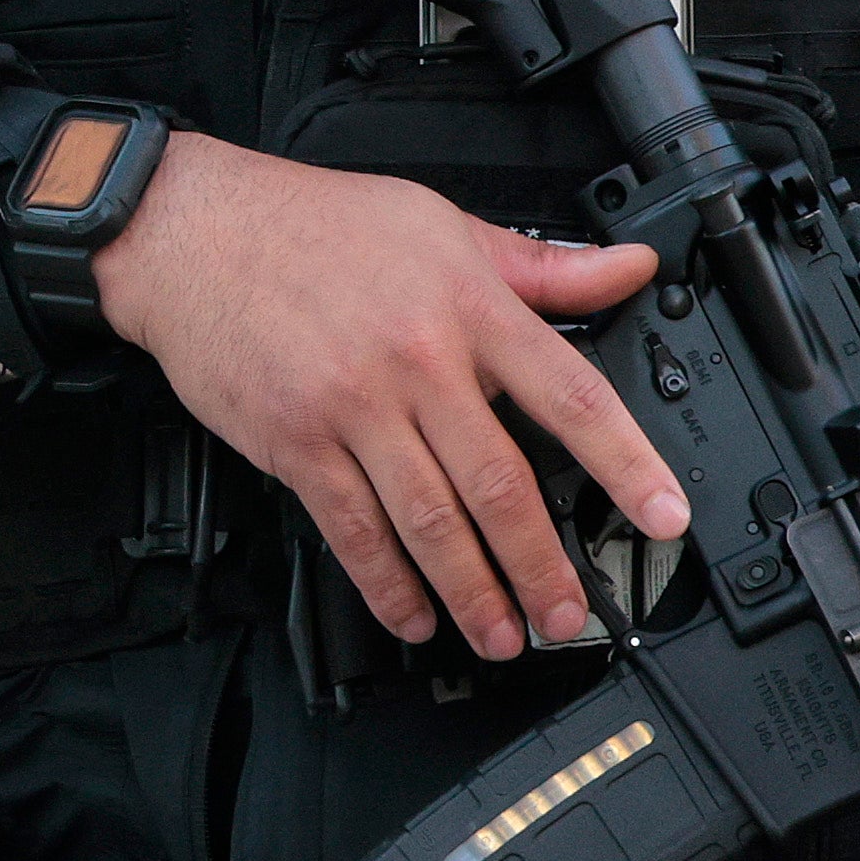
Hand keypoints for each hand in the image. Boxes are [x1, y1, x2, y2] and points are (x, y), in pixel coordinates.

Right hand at [90, 133, 693, 663]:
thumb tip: (630, 268)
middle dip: (540, 562)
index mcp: (470, 310)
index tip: (665, 514)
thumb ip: (544, 266)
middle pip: (499, 483)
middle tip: (568, 615)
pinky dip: (385, 584)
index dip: (628, 463)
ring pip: (429, 520)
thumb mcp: (445, 226)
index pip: (572, 397)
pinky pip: (351, 529)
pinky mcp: (295, 443)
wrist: (193, 232)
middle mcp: (418, 364)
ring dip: (472, 591)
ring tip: (503, 634)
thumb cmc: (319, 226)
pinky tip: (412, 615)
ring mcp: (352, 409)